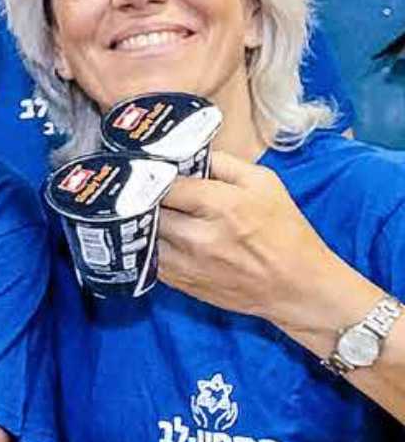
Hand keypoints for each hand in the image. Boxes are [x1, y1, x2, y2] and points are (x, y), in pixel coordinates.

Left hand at [157, 151, 340, 319]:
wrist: (298, 286)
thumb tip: (189, 154)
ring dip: (144, 223)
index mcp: (222, 206)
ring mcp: (188, 264)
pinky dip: (150, 246)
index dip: (156, 175)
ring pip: (143, 236)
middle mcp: (200, 236)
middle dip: (146, 198)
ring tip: (153, 213)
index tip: (153, 171)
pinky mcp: (182, 283)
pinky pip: (150, 259)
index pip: (166, 184)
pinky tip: (161, 237)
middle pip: (149, 210)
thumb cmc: (286, 232)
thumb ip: (223, 163)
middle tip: (147, 190)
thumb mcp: (265, 183)